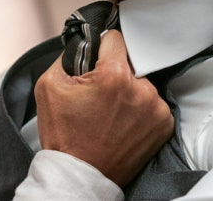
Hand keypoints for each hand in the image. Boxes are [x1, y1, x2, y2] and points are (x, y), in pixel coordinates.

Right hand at [34, 30, 172, 185]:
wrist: (79, 173)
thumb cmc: (64, 134)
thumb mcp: (49, 84)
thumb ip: (68, 54)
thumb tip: (85, 42)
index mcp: (114, 75)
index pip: (116, 38)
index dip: (101, 47)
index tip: (95, 60)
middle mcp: (141, 90)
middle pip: (130, 61)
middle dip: (114, 71)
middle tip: (98, 92)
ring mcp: (156, 109)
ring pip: (142, 82)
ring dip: (129, 89)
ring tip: (110, 110)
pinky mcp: (163, 125)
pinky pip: (152, 102)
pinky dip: (140, 107)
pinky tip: (123, 121)